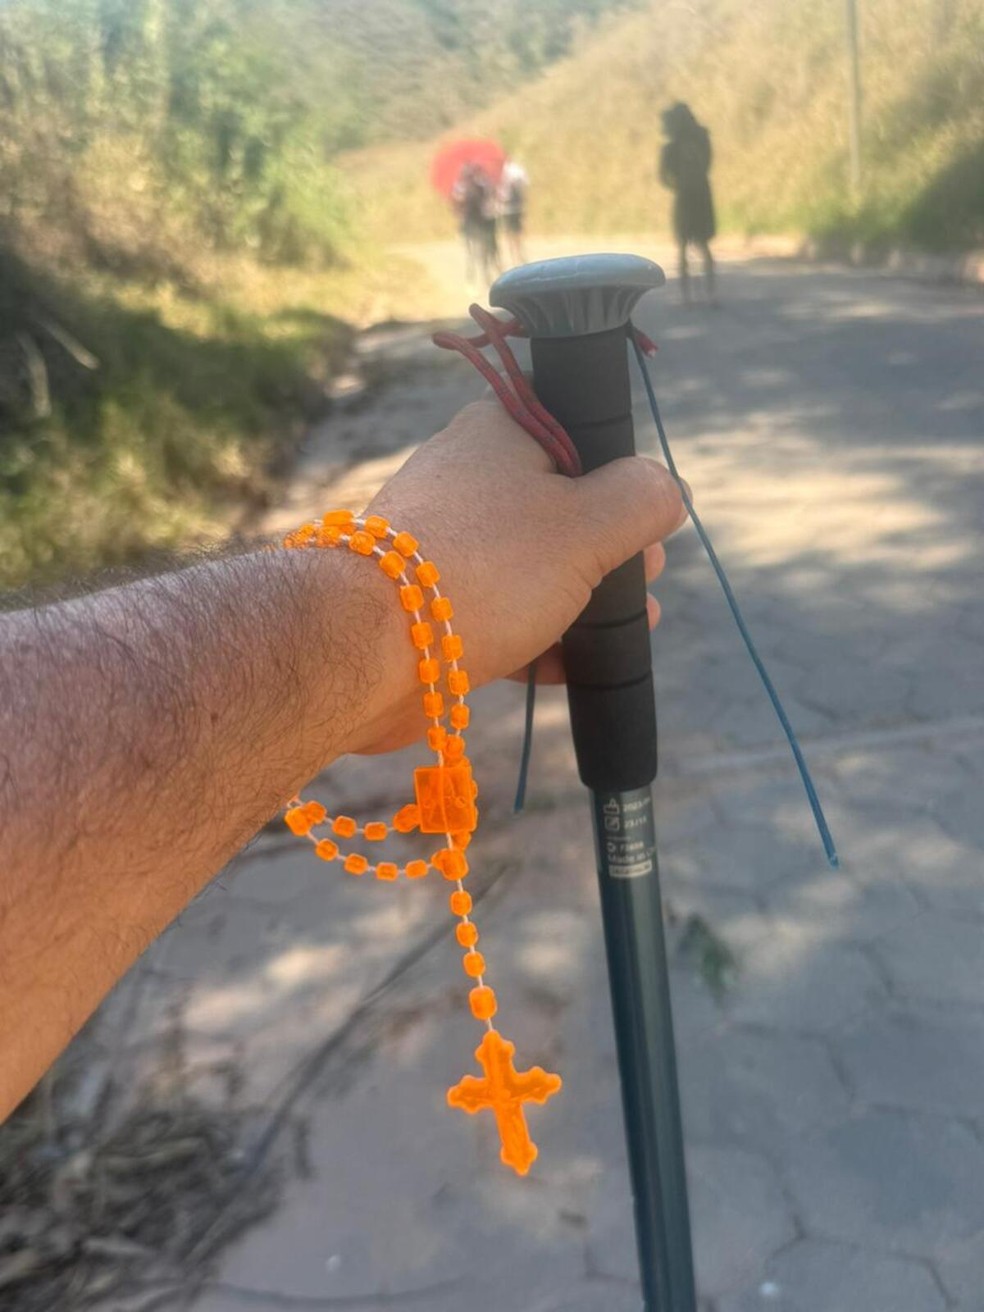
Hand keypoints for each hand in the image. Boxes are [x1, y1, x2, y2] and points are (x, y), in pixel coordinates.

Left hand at [347, 400, 686, 752]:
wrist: (366, 647)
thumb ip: (641, 499)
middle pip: (557, 500)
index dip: (617, 467)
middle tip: (641, 579)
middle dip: (608, 544)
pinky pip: (498, 610)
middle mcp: (467, 476)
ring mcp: (444, 541)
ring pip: (530, 562)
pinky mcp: (429, 600)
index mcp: (498, 431)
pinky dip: (536, 634)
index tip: (644, 513)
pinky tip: (568, 666)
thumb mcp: (587, 524)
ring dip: (580, 596)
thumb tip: (669, 490)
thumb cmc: (484, 569)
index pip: (571, 424)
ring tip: (626, 629)